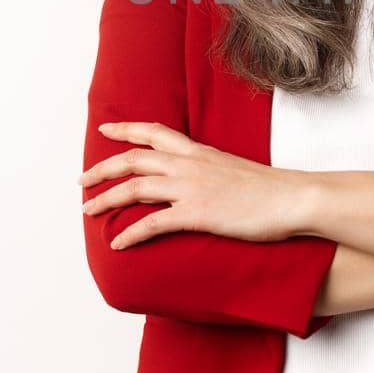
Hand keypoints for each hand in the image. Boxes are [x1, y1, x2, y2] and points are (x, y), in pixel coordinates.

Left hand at [79, 121, 310, 249]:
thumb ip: (209, 169)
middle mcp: (189, 164)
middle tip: (82, 181)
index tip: (105, 130)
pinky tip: (117, 243)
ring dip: (106, 199)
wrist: (292, 198)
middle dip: (102, 169)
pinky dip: (130, 233)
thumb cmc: (270, 189)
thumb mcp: (233, 169)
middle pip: (134, 158)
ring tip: (88, 211)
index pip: (154, 132)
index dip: (126, 130)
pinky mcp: (196, 214)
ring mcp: (191, 188)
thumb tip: (197, 179)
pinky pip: (153, 223)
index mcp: (198, 151)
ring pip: (135, 187)